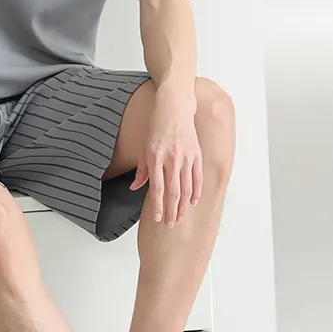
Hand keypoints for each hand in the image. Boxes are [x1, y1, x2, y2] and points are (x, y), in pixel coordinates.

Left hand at [130, 84, 202, 226]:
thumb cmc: (157, 125)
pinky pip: (197, 178)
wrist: (174, 107)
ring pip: (186, 188)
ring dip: (183, 206)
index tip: (157, 219)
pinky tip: (193, 203)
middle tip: (170, 225)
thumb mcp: (144, 146)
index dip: (158, 206)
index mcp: (155, 157)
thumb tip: (135, 188)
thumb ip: (142, 169)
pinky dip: (196, 192)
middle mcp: (171, 159)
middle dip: (171, 211)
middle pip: (173, 192)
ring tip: (180, 218)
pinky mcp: (196, 154)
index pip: (157, 189)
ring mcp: (185, 157)